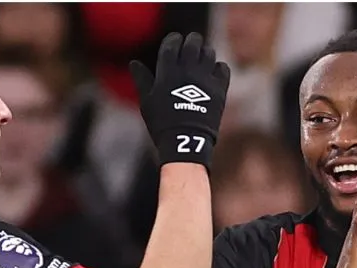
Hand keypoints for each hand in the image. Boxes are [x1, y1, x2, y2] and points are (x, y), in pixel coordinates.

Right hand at [129, 32, 230, 166]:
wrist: (185, 140)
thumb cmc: (162, 123)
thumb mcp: (147, 101)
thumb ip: (142, 79)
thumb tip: (134, 63)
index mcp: (168, 71)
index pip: (172, 45)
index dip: (174, 39)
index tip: (175, 39)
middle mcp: (188, 71)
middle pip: (193, 44)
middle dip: (192, 40)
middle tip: (192, 41)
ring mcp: (205, 79)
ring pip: (209, 54)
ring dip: (205, 52)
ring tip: (202, 56)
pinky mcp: (219, 89)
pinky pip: (222, 68)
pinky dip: (218, 67)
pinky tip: (213, 71)